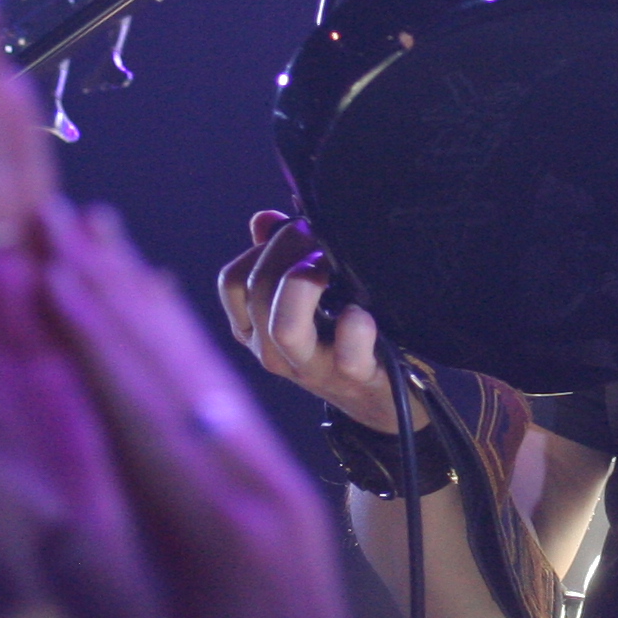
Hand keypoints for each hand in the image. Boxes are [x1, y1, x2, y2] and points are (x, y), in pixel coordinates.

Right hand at [217, 210, 405, 430]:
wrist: (383, 396)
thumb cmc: (341, 336)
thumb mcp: (307, 299)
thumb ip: (283, 257)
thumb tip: (265, 220)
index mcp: (255, 330)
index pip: (234, 280)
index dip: (265, 247)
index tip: (299, 232)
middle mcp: (273, 352)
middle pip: (257, 289)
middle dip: (290, 248)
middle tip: (320, 235)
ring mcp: (311, 368)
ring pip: (284, 326)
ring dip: (306, 284)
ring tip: (329, 264)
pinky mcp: (354, 378)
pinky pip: (347, 352)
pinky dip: (355, 327)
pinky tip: (361, 310)